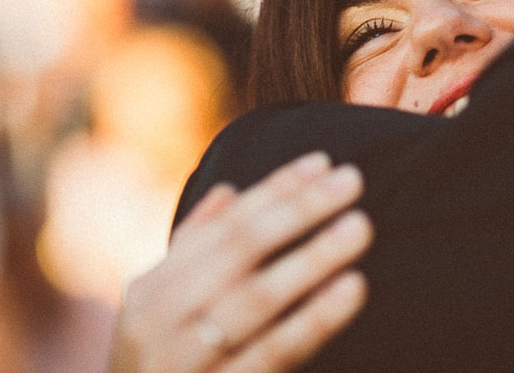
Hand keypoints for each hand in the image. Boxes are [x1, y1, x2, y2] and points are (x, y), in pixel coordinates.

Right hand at [109, 152, 372, 372]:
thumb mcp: (161, 315)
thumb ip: (193, 253)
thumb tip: (229, 189)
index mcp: (152, 292)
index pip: (222, 227)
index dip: (275, 190)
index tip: (325, 161)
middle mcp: (160, 322)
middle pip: (240, 253)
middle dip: (299, 210)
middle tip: (355, 180)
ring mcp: (185, 363)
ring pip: (255, 299)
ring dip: (312, 257)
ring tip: (361, 227)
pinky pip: (272, 355)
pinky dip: (314, 318)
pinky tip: (354, 289)